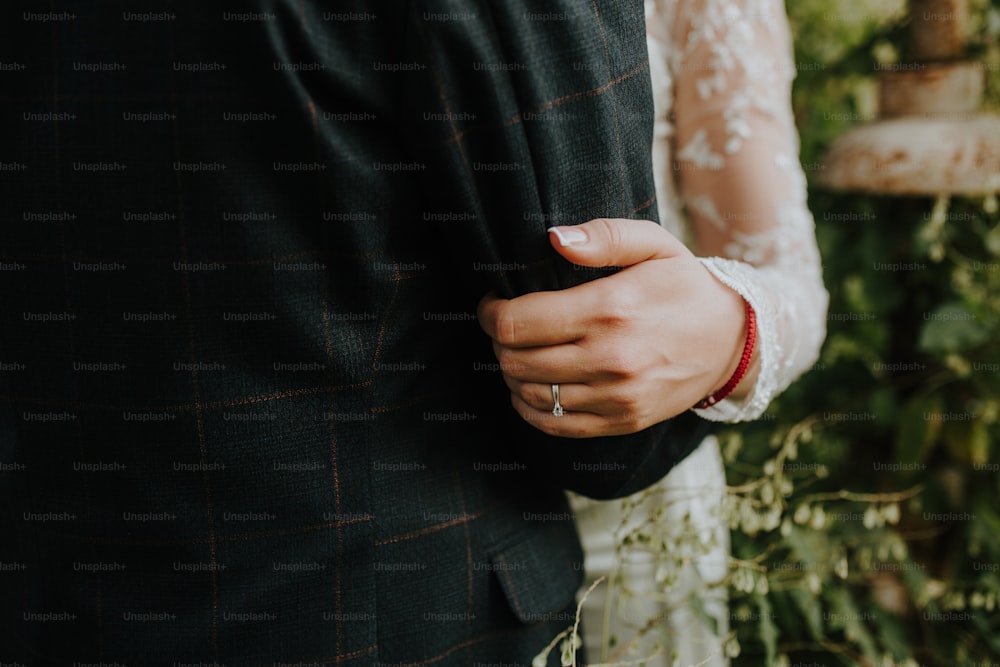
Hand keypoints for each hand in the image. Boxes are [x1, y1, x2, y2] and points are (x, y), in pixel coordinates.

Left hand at [477, 218, 757, 437]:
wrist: (737, 340)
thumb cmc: (686, 286)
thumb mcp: (654, 245)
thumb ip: (603, 238)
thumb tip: (553, 239)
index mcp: (610, 309)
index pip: (516, 323)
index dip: (490, 313)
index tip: (493, 303)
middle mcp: (610, 358)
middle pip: (514, 360)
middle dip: (499, 341)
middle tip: (508, 325)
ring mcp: (617, 396)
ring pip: (528, 394)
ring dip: (512, 373)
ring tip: (523, 352)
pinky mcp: (623, 421)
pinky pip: (554, 424)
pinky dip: (530, 408)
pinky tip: (533, 387)